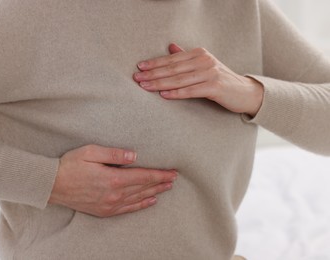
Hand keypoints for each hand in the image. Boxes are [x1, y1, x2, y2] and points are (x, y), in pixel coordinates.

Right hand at [49, 144, 177, 217]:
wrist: (52, 185)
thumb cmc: (70, 165)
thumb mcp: (91, 152)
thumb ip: (114, 154)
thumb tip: (135, 156)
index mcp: (113, 178)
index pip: (143, 176)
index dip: (160, 174)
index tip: (173, 172)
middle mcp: (114, 194)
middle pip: (144, 188)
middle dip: (161, 182)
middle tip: (174, 179)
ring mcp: (109, 204)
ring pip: (138, 199)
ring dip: (154, 193)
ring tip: (167, 188)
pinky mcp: (104, 211)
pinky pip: (128, 209)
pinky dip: (141, 205)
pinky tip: (150, 202)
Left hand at [133, 43, 263, 116]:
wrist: (244, 92)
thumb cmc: (220, 80)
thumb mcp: (203, 65)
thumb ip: (186, 57)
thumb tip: (171, 46)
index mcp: (199, 53)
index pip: (172, 59)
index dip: (154, 63)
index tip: (139, 67)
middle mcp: (204, 60)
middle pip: (173, 68)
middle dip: (153, 73)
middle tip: (136, 78)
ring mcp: (210, 72)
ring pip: (179, 79)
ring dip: (160, 83)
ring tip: (144, 86)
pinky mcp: (215, 86)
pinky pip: (191, 91)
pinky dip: (176, 93)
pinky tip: (163, 95)